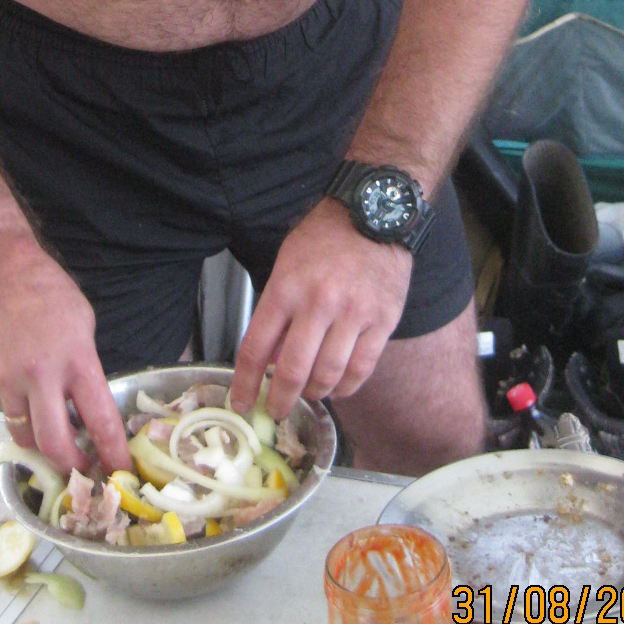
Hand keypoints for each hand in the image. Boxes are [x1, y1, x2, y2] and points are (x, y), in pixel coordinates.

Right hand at [0, 232, 131, 474]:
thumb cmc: (43, 288)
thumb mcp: (81, 322)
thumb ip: (84, 366)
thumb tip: (85, 404)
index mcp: (75, 359)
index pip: (100, 419)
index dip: (113, 453)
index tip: (121, 472)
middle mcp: (39, 376)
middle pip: (54, 446)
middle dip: (72, 466)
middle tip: (82, 468)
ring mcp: (5, 382)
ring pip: (24, 435)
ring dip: (40, 442)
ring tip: (52, 431)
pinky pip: (4, 410)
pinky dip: (18, 409)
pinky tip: (23, 388)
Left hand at [230, 199, 412, 418]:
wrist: (375, 213)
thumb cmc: (325, 238)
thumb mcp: (287, 264)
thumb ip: (278, 312)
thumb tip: (271, 361)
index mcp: (286, 287)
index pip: (256, 347)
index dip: (245, 383)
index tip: (241, 402)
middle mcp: (318, 302)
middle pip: (293, 370)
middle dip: (280, 399)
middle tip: (276, 410)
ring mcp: (353, 313)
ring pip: (328, 375)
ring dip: (314, 394)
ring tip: (308, 394)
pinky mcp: (382, 321)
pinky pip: (361, 369)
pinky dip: (346, 387)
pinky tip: (336, 387)